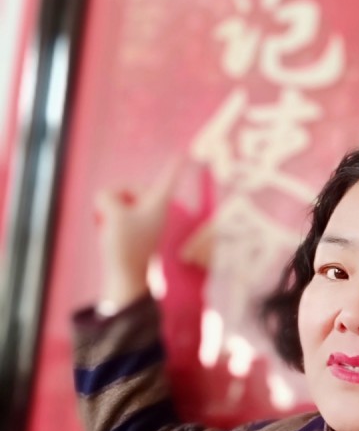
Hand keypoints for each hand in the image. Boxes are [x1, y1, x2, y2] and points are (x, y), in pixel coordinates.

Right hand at [95, 159, 181, 308]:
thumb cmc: (126, 247)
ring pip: (117, 201)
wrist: (125, 278)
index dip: (174, 165)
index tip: (184, 152)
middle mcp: (154, 210)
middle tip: (114, 218)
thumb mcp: (113, 213)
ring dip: (107, 212)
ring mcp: (143, 221)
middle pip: (128, 187)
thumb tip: (103, 198)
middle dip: (114, 197)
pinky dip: (106, 221)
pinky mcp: (132, 231)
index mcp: (158, 203)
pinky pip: (113, 215)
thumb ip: (106, 196)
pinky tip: (105, 234)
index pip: (168, 178)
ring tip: (111, 230)